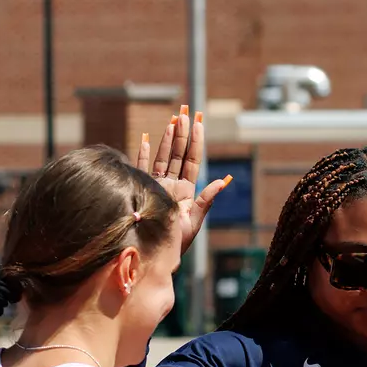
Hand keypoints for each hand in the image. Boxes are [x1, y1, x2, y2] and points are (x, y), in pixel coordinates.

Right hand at [134, 106, 231, 254]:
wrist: (154, 255)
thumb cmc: (176, 243)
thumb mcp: (194, 222)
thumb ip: (207, 200)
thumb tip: (224, 181)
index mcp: (187, 190)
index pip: (192, 159)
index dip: (196, 140)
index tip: (200, 121)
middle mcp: (172, 185)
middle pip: (178, 153)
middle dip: (182, 132)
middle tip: (186, 110)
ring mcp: (157, 186)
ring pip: (163, 156)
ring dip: (167, 138)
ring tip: (173, 119)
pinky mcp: (143, 189)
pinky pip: (143, 167)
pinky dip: (144, 153)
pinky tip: (148, 138)